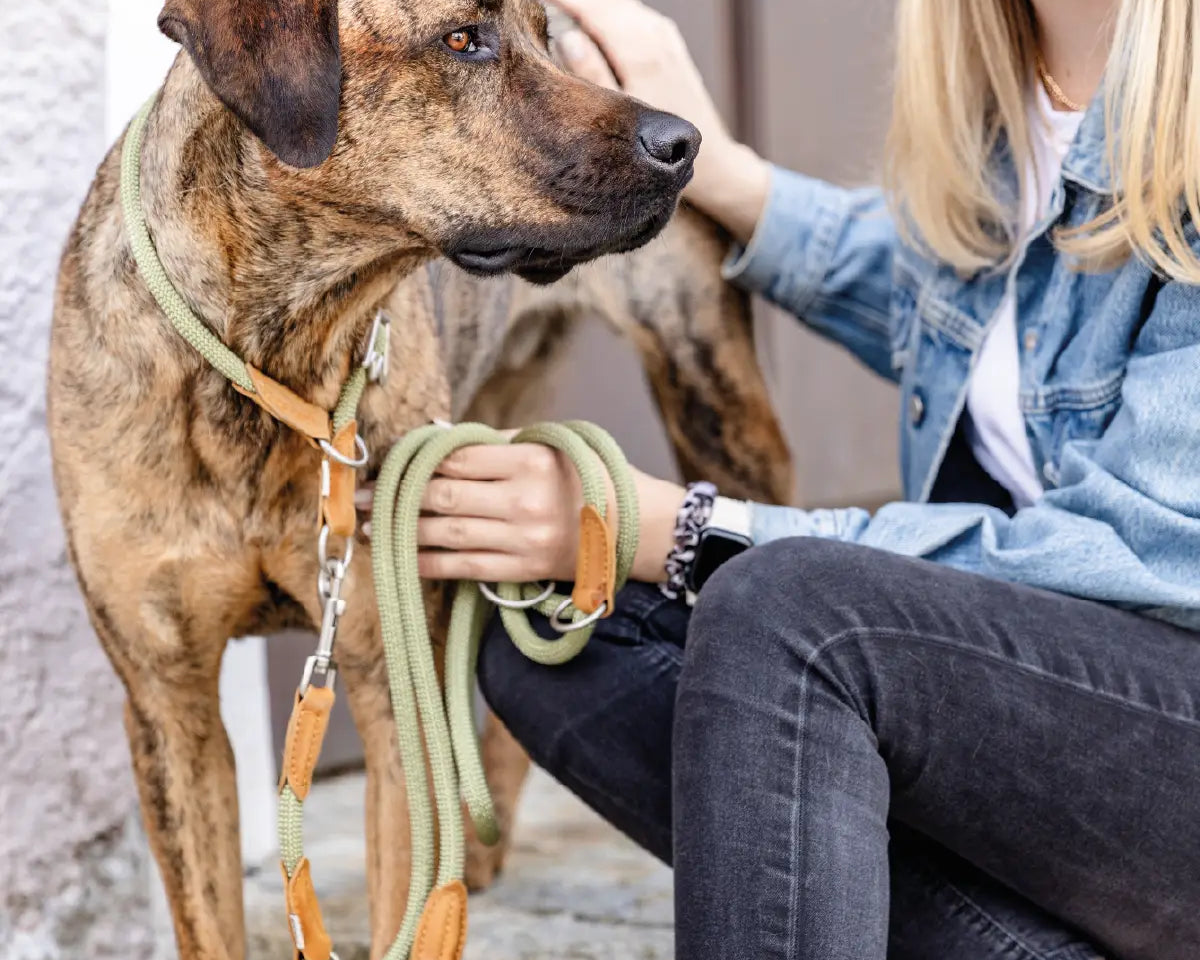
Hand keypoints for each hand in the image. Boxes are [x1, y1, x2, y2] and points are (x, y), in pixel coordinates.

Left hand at [359, 443, 686, 584]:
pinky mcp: (524, 570)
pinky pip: (465, 567)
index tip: (388, 463)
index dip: (416, 460)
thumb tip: (439, 439)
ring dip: (402, 532)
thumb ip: (498, 443)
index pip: (457, 458)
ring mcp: (523, 539)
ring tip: (369, 528)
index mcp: (531, 461)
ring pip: (447, 534)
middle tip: (361, 498)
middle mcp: (524, 501)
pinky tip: (403, 557)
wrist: (639, 529)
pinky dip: (429, 562)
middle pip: (443, 496)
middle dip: (396, 497)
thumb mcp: (553, 445)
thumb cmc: (593, 478)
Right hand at [553, 0, 769, 242]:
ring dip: (589, 6)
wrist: (712, 160)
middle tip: (539, 8)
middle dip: (573, 1)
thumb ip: (591, 75)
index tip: (527, 1)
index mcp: (638, 49)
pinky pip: (629, 13)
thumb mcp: (620, 117)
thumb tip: (567, 37)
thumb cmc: (661, 150)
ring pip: (617, 5)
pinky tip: (588, 23)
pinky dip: (606, 13)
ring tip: (558, 11)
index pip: (590, 6)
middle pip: (603, 0)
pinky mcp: (667, 40)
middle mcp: (653, 34)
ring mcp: (663, 34)